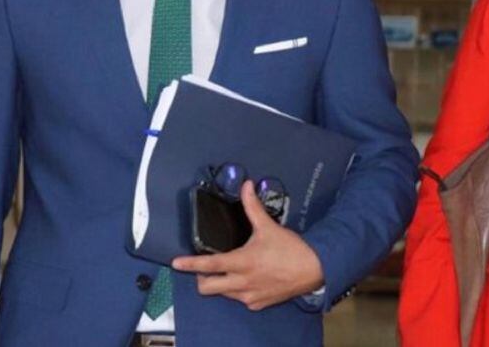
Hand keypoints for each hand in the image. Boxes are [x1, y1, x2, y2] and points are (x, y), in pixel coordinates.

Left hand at [172, 180, 324, 310]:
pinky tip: (249, 279)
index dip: (189, 264)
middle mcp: (242, 282)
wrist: (314, 269)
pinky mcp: (258, 304)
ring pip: (223, 294)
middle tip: (206, 268)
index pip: (209, 265)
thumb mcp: (269, 226)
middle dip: (201, 278)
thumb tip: (246, 185)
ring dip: (221, 284)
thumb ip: (253, 206)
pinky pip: (240, 299)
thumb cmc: (290, 248)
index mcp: (242, 262)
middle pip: (207, 288)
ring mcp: (249, 296)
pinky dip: (238, 291)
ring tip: (230, 270)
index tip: (175, 263)